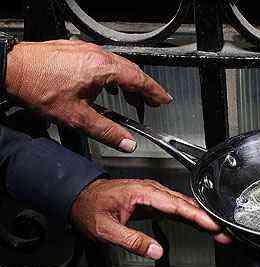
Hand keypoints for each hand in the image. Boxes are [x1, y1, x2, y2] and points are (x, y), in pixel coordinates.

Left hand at [5, 40, 171, 152]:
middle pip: (131, 71)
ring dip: (127, 82)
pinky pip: (103, 61)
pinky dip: (112, 75)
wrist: (10, 69)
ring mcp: (85, 50)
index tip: (164, 100)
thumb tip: (128, 142)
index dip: (155, 91)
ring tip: (129, 98)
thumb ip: (107, 131)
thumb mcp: (77, 117)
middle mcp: (97, 54)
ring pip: (117, 65)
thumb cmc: (38, 87)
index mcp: (103, 68)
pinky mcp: (75, 50)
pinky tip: (106, 86)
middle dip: (143, 89)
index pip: (139, 79)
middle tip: (150, 103)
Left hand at [70, 179, 230, 258]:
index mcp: (143, 193)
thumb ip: (132, 240)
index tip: (212, 225)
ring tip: (218, 230)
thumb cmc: (91, 207)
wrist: (81, 196)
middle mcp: (151, 191)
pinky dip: (190, 215)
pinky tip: (200, 223)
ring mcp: (153, 195)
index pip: (176, 205)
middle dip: (207, 218)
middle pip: (185, 204)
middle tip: (224, 232)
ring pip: (183, 204)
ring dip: (201, 217)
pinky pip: (176, 207)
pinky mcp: (153, 200)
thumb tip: (155, 251)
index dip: (197, 216)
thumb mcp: (106, 229)